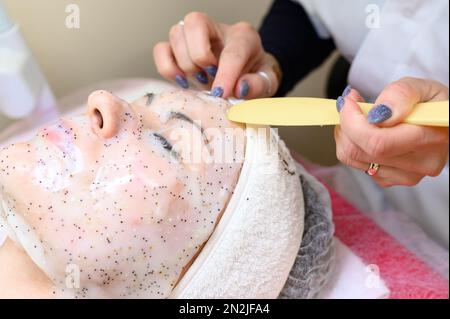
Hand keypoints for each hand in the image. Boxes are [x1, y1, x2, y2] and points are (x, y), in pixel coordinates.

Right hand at [153, 12, 280, 98]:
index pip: (232, 50)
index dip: (226, 74)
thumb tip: (240, 88)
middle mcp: (216, 29)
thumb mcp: (267, 82)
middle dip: (200, 56)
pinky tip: (183, 81)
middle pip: (195, 23)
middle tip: (210, 78)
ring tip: (201, 80)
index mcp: (244, 36)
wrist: (245, 75)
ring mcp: (194, 37)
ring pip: (176, 34)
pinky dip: (167, 68)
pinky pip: (161, 50)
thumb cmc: (254, 76)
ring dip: (186, 64)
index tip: (221, 94)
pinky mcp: (178, 49)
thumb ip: (257, 84)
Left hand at [335, 77, 448, 186]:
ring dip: (345, 134)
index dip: (353, 122)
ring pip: (352, 158)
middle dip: (345, 125)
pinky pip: (356, 164)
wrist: (436, 120)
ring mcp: (404, 175)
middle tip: (348, 104)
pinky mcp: (390, 180)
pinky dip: (351, 144)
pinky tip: (362, 130)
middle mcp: (420, 163)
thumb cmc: (427, 103)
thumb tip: (379, 114)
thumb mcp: (419, 87)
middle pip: (359, 152)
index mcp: (431, 138)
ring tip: (356, 115)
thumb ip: (400, 95)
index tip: (348, 102)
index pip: (378, 143)